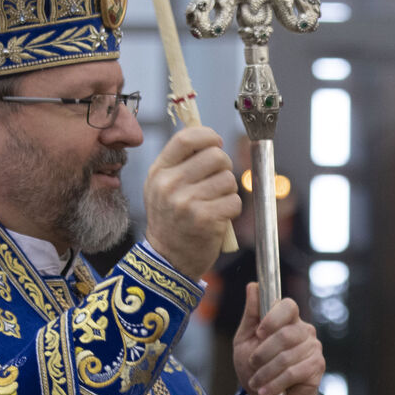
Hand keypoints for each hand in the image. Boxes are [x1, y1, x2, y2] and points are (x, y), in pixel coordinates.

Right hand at [143, 125, 239, 278]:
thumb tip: (211, 139)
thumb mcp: (162, 187)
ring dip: (228, 191)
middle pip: (216, 156)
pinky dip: (232, 209)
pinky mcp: (205, 219)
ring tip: (214, 203)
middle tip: (218, 179)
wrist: (168, 258)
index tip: (216, 143)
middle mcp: (170, 184)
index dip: (208, 135)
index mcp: (159, 171)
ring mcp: (187, 202)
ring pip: (228, 180)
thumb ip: (181, 163)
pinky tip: (219, 218)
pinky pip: (234, 202)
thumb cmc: (171, 219)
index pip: (186, 138)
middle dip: (225, 166)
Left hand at [233, 283, 323, 394]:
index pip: (288, 306)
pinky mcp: (317, 367)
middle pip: (286, 334)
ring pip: (288, 355)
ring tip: (256, 382)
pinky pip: (294, 372)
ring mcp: (313, 348)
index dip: (273, 317)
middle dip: (263, 352)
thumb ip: (251, 314)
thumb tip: (253, 286)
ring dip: (267, 371)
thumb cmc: (256, 367)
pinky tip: (266, 390)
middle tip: (252, 364)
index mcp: (288, 320)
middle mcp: (304, 330)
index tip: (259, 333)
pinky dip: (276, 383)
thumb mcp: (246, 340)